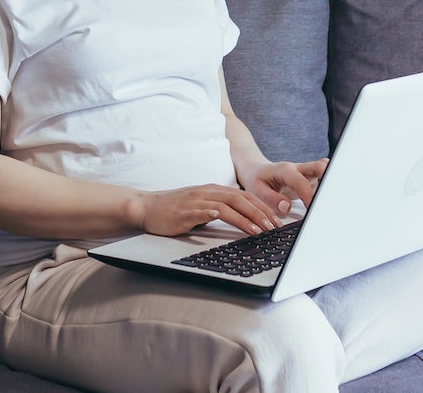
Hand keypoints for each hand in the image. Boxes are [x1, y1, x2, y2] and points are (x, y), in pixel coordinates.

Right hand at [136, 184, 284, 237]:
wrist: (146, 207)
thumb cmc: (174, 209)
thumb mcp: (201, 207)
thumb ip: (219, 210)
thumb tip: (241, 221)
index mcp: (213, 190)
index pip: (244, 196)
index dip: (262, 206)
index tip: (276, 219)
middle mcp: (207, 192)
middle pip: (240, 199)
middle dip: (260, 213)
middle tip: (275, 226)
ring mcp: (196, 201)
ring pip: (227, 206)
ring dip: (246, 218)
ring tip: (260, 231)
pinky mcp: (185, 211)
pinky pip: (204, 211)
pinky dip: (218, 214)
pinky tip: (228, 220)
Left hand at [238, 158, 328, 217]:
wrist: (255, 170)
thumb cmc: (256, 180)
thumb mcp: (257, 190)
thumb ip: (272, 199)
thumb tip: (287, 207)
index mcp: (285, 170)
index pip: (301, 182)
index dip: (308, 195)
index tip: (313, 208)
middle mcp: (297, 168)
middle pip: (318, 167)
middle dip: (328, 178)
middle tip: (331, 196)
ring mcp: (304, 172)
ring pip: (323, 171)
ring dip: (330, 182)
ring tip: (333, 198)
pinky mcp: (308, 177)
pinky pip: (322, 178)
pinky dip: (327, 186)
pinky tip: (329, 198)